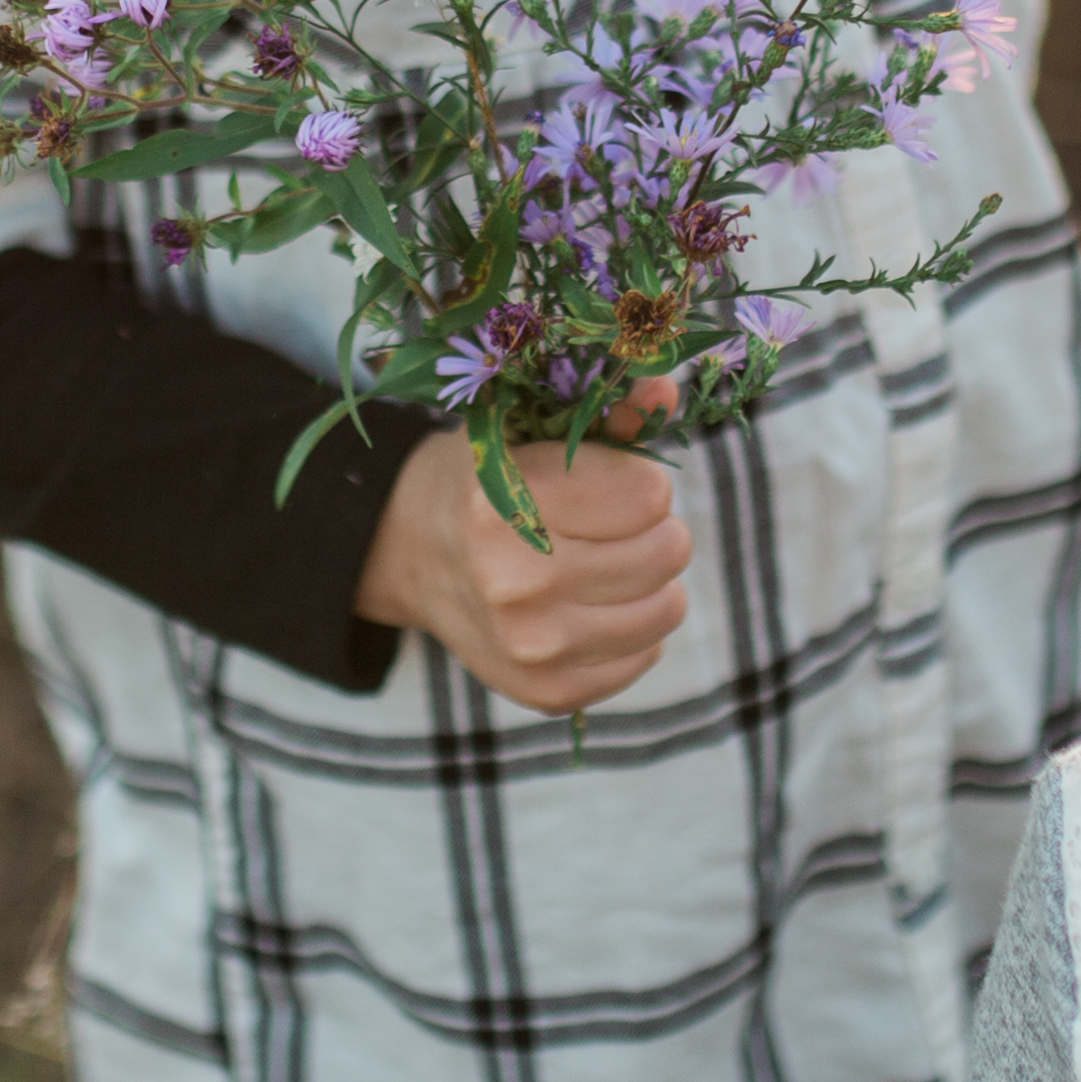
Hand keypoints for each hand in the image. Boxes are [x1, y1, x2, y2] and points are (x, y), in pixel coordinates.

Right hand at [355, 388, 690, 715]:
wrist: (413, 553)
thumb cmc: (484, 476)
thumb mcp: (527, 427)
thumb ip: (603, 409)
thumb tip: (667, 389)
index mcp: (504, 504)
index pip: (648, 492)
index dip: (639, 479)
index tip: (608, 478)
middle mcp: (513, 581)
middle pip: (666, 550)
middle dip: (653, 526)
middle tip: (613, 522)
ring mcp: (530, 646)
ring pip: (667, 607)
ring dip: (651, 579)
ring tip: (609, 560)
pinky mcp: (546, 692)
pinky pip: (644, 656)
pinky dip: (633, 628)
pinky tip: (591, 604)